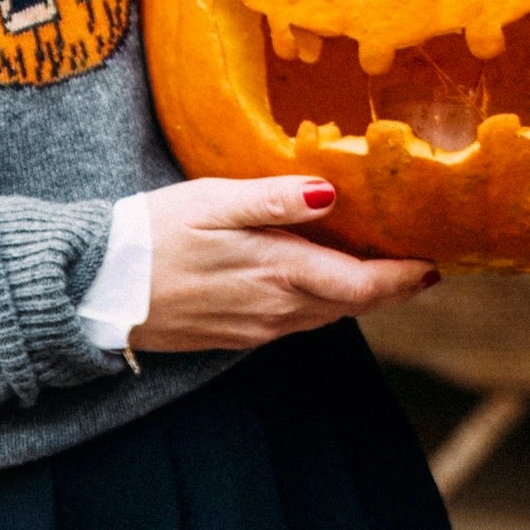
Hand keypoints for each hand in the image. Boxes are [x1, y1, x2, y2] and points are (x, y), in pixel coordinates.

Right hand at [131, 176, 435, 351]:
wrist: (97, 289)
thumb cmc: (151, 235)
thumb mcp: (212, 202)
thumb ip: (274, 200)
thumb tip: (330, 193)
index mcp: (278, 273)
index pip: (364, 286)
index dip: (404, 279)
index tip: (432, 263)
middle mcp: (276, 310)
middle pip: (353, 306)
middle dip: (389, 288)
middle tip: (417, 265)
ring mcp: (257, 329)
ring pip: (326, 316)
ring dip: (355, 297)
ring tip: (379, 271)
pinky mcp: (238, 336)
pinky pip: (295, 322)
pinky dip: (320, 303)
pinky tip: (317, 281)